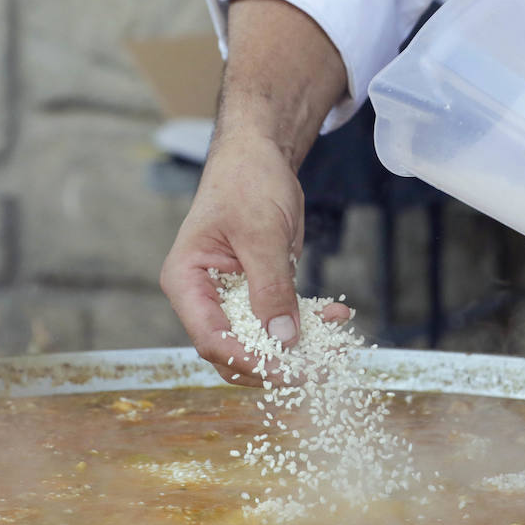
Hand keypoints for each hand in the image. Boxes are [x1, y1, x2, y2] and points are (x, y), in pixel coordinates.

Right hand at [159, 0, 352, 384]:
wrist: (259, 156)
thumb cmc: (247, 182)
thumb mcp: (262, 233)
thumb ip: (270, 286)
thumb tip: (282, 340)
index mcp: (187, 282)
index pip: (210, 338)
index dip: (246, 359)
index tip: (285, 369)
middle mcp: (204, 297)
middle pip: (234, 351)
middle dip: (276, 363)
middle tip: (319, 367)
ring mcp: (231, 298)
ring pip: (260, 343)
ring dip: (299, 348)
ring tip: (337, 345)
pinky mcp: (258, 293)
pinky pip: (281, 322)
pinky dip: (309, 324)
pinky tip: (337, 315)